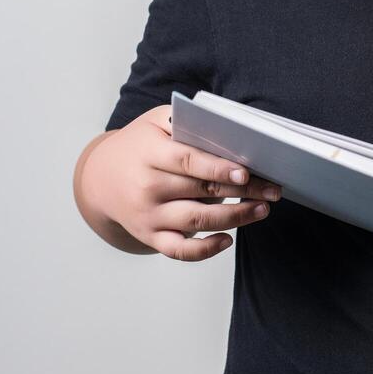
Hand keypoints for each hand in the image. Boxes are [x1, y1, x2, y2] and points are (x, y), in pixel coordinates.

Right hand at [81, 104, 281, 260]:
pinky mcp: (150, 236)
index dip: (218, 169)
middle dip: (242, 192)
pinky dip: (205, 251)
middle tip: (272, 190)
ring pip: (195, 222)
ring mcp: (148, 216)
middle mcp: (147, 188)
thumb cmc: (139, 145)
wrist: (100, 178)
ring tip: (261, 210)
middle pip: (200, 192)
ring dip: (234, 218)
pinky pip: (179, 250)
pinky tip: (227, 239)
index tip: (246, 173)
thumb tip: (230, 132)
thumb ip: (187, 123)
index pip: (187, 162)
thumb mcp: (155, 122)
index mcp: (149, 154)